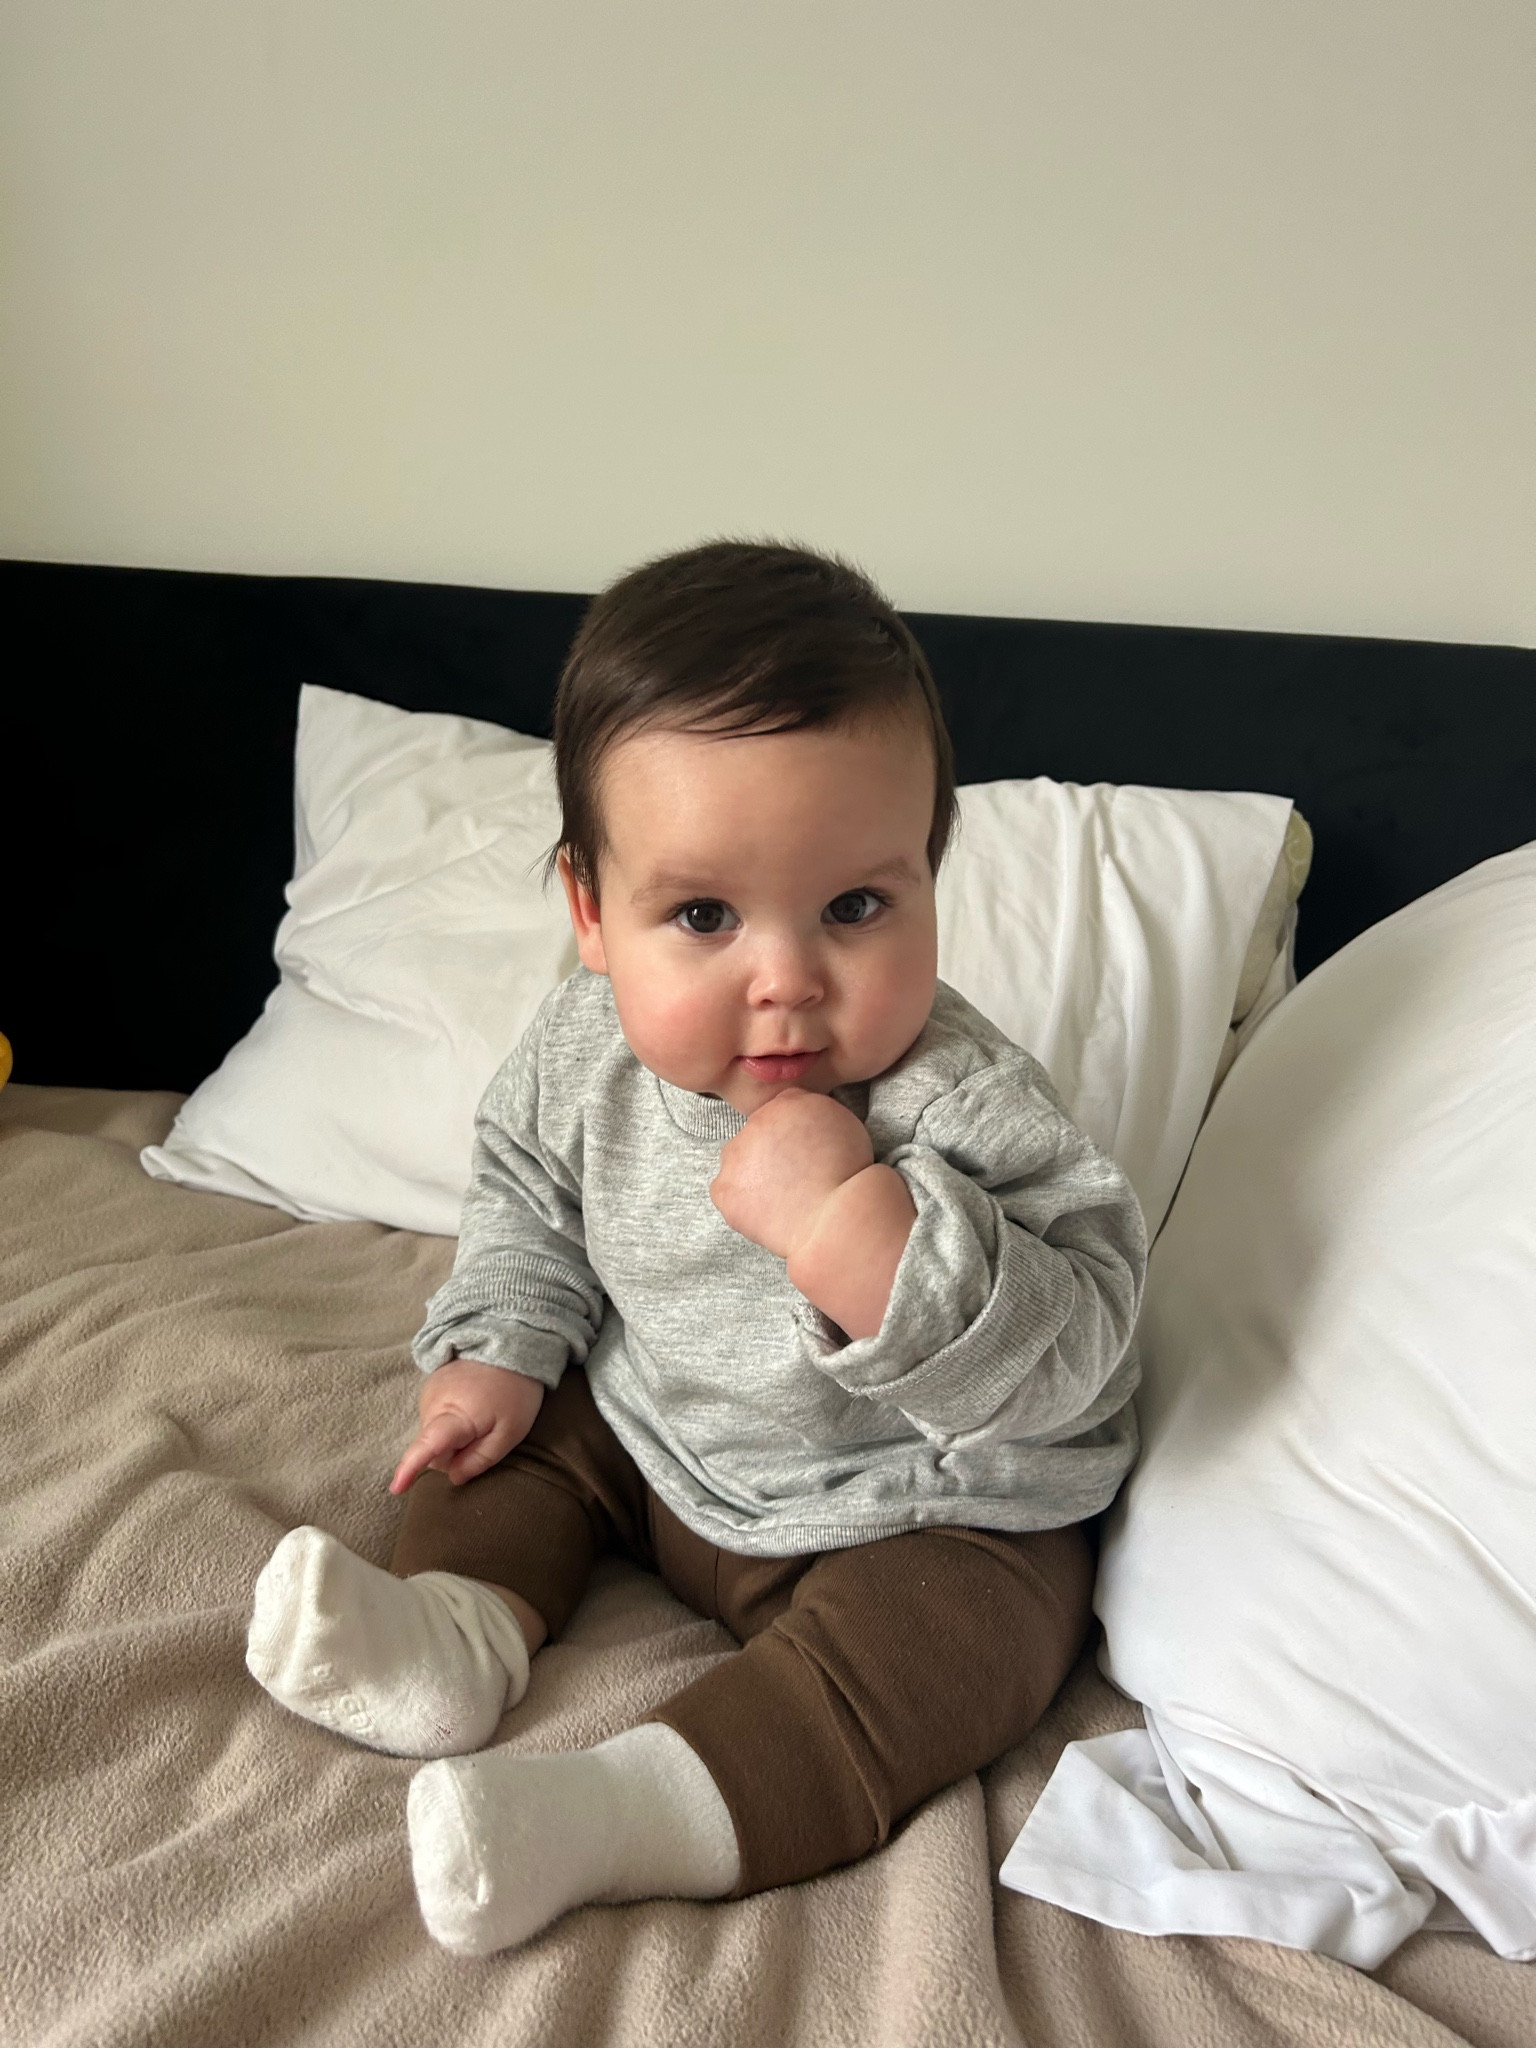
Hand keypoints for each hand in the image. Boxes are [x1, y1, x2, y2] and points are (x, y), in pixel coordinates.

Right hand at [389, 1357, 545, 1493]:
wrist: (511, 1342)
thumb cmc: (515, 1392)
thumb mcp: (509, 1433)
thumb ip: (480, 1459)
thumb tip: (454, 1477)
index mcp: (454, 1415)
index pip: (427, 1446)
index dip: (411, 1469)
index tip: (397, 1488)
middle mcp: (433, 1402)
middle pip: (434, 1448)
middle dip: (454, 1453)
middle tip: (485, 1436)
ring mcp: (429, 1391)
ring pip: (434, 1433)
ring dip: (454, 1436)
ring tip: (482, 1416)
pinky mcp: (431, 1383)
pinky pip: (435, 1416)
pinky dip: (451, 1420)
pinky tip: (472, 1406)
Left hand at [710, 1087, 873, 1258]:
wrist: (836, 1216)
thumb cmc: (849, 1176)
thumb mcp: (844, 1123)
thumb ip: (813, 1111)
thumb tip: (798, 1122)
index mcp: (788, 1102)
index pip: (782, 1110)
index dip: (794, 1134)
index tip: (805, 1154)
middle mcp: (755, 1121)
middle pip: (757, 1133)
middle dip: (771, 1150)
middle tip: (795, 1177)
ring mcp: (735, 1155)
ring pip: (738, 1161)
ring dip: (753, 1173)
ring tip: (783, 1196)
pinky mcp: (724, 1189)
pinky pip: (727, 1190)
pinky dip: (741, 1201)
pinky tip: (767, 1209)